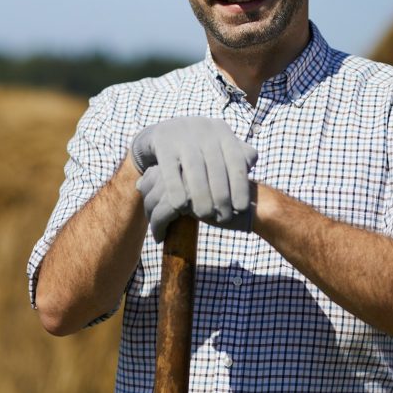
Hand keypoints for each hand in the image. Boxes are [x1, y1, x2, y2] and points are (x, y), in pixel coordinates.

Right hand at [130, 116, 257, 225]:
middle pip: (216, 166)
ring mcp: (182, 134)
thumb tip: (251, 166)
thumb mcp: (219, 147)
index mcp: (222, 131)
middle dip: (222, 194)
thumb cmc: (199, 147)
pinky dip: (176, 188)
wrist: (163, 131)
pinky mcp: (162, 141)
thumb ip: (239, 155)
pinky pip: (170, 168)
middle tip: (223, 216)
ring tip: (204, 215)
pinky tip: (181, 206)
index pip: (236, 160)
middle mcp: (205, 129)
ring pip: (195, 169)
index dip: (240, 185)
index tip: (241, 208)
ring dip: (201, 194)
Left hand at [136, 165, 253, 240]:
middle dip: (149, 207)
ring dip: (153, 219)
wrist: (252, 207)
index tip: (155, 209)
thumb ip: (172, 179)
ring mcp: (185, 180)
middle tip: (155, 222)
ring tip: (158, 231)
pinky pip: (162, 213)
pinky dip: (158, 227)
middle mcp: (185, 164)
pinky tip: (161, 237)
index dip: (150, 193)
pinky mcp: (188, 199)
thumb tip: (139, 182)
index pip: (154, 174)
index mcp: (187, 155)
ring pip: (154, 200)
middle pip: (151, 186)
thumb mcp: (198, 184)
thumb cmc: (225, 196)